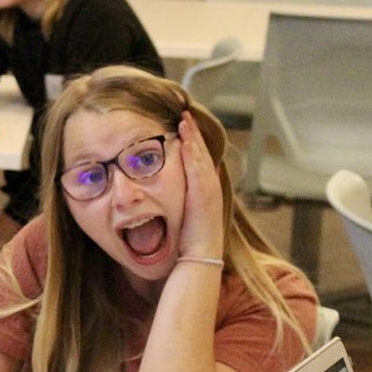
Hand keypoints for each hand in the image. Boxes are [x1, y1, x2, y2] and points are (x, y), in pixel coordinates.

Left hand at [175, 112, 223, 261]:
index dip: (193, 143)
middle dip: (194, 133)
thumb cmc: (189, 241)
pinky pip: (197, 168)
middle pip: (202, 153)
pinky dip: (192, 152)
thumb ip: (177, 203)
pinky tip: (185, 139)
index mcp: (204, 191)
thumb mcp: (183, 216)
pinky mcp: (203, 193)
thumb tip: (161, 197)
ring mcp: (208, 189)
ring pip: (201, 156)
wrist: (200, 255)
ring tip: (184, 120)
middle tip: (185, 115)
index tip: (184, 128)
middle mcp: (209, 186)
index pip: (198, 161)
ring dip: (193, 137)